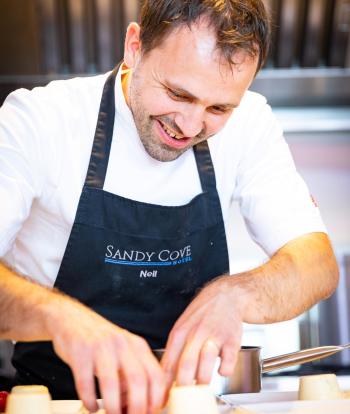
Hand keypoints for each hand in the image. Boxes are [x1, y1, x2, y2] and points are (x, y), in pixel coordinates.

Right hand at [46, 296, 165, 413]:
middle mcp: (122, 344)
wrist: (72, 319)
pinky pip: (85, 382)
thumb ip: (133, 375)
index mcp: (137, 345)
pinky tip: (91, 407)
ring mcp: (100, 346)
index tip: (152, 412)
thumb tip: (141, 406)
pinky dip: (89, 400)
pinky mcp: (80, 352)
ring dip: (113, 407)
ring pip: (111, 382)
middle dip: (138, 407)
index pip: (155, 374)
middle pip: (137, 379)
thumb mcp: (124, 352)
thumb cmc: (101, 341)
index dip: (156, 398)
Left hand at [161, 276, 243, 388]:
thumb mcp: (183, 327)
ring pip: (205, 364)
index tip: (165, 397)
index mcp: (180, 333)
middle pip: (185, 365)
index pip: (168, 363)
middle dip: (183, 387)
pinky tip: (221, 370)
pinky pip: (227, 362)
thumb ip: (175, 351)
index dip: (165, 384)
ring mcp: (214, 337)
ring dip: (202, 381)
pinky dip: (224, 371)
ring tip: (202, 386)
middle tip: (184, 398)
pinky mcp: (231, 340)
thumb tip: (165, 377)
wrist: (226, 295)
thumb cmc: (203, 313)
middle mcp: (195, 334)